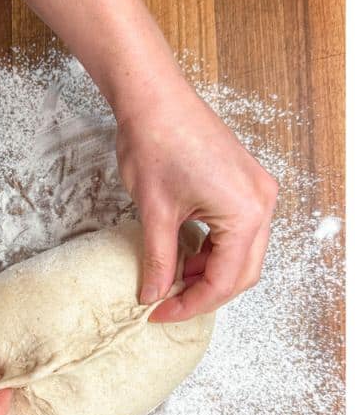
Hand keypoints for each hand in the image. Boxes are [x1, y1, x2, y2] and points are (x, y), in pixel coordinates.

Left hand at [115, 80, 277, 322]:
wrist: (156, 100)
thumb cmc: (157, 145)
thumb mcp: (155, 215)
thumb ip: (159, 262)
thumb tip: (153, 296)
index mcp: (246, 212)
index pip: (224, 281)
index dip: (190, 305)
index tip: (159, 314)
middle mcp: (261, 202)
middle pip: (243, 273)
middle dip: (205, 294)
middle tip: (167, 305)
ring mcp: (257, 192)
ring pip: (243, 255)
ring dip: (210, 274)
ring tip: (171, 281)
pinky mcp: (245, 184)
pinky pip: (238, 233)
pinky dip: (214, 251)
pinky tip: (184, 256)